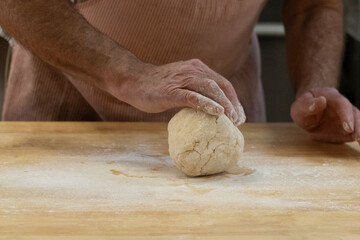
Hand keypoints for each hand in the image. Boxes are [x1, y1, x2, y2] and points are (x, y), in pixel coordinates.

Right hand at [113, 59, 245, 124]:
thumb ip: (194, 91)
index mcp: (197, 69)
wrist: (132, 80)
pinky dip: (207, 104)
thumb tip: (208, 110)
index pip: (222, 82)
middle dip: (233, 103)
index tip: (239, 114)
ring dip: (225, 104)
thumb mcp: (180, 84)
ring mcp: (182, 80)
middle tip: (239, 120)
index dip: (233, 98)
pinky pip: (193, 97)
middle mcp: (193, 70)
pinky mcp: (171, 91)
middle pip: (221, 85)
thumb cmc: (156, 86)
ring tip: (233, 119)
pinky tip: (217, 113)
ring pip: (210, 89)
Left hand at [291, 87, 359, 143]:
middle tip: (358, 138)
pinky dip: (356, 138)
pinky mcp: (346, 129)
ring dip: (359, 132)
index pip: (342, 104)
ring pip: (357, 123)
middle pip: (354, 114)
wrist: (307, 111)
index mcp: (331, 97)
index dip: (346, 115)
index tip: (348, 128)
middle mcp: (343, 107)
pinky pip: (353, 133)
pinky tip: (359, 144)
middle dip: (358, 126)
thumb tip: (321, 100)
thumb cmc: (304, 107)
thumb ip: (308, 105)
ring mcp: (346, 118)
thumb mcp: (300, 106)